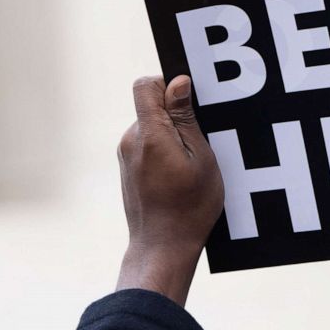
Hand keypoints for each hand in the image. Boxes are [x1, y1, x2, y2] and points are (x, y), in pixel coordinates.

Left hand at [115, 75, 223, 305]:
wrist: (163, 247)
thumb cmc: (190, 207)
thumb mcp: (201, 158)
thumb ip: (186, 119)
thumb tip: (178, 82)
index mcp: (149, 134)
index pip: (146, 85)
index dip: (169, 84)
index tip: (191, 102)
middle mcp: (131, 141)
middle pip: (152, 106)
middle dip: (178, 115)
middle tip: (202, 142)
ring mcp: (126, 155)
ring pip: (152, 126)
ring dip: (174, 136)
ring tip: (193, 164)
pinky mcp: (129, 168)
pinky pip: (149, 144)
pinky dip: (166, 151)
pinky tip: (182, 175)